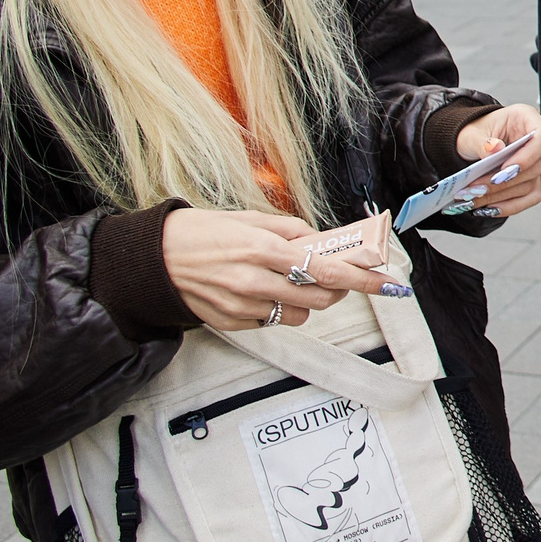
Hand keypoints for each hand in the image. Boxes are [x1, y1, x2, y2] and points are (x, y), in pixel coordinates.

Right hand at [163, 209, 386, 330]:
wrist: (153, 259)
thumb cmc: (200, 233)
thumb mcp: (248, 218)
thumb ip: (289, 230)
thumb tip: (320, 241)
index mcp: (263, 249)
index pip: (327, 270)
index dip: (363, 280)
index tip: (386, 284)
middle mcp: (255, 281)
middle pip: (320, 300)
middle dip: (338, 291)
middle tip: (338, 278)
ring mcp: (243, 306)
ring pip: (299, 316)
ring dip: (309, 302)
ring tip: (295, 283)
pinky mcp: (232, 323)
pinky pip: (272, 322)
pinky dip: (279, 309)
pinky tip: (266, 292)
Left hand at [452, 104, 540, 220]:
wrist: (471, 142)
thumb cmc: (474, 132)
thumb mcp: (470, 134)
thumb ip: (481, 142)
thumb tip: (495, 150)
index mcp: (526, 119)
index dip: (529, 156)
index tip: (506, 169)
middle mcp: (536, 141)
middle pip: (536, 166)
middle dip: (506, 181)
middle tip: (477, 189)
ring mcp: (535, 163)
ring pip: (530, 185)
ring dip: (501, 195)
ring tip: (474, 198)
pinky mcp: (531, 181)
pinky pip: (527, 198)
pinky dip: (508, 206)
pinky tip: (488, 209)